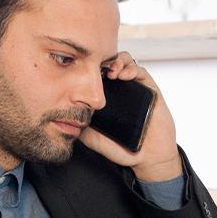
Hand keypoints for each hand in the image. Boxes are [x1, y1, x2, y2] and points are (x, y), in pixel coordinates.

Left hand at [79, 51, 181, 182]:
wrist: (150, 156)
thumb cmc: (125, 149)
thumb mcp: (98, 141)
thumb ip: (84, 131)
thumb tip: (66, 120)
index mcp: (107, 98)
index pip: (96, 75)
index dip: (90, 70)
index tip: (83, 73)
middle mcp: (120, 90)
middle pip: (110, 63)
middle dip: (103, 61)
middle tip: (97, 68)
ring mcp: (135, 87)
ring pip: (124, 62)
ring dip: (116, 61)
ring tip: (111, 71)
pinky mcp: (150, 88)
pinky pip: (140, 70)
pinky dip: (131, 68)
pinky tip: (123, 75)